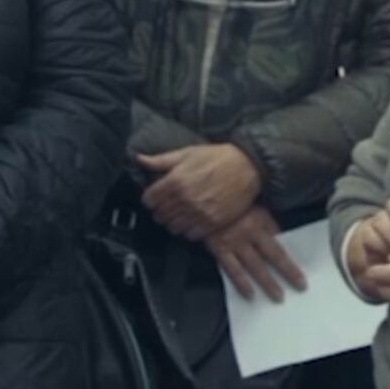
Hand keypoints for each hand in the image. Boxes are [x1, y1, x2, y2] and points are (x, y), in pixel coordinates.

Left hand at [137, 144, 262, 241]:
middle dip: (161, 211)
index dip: (150, 198)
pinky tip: (193, 220)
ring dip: (173, 222)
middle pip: (159, 215)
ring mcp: (199, 212)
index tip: (157, 196)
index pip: (148, 200)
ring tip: (181, 214)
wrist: (250, 166)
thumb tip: (138, 159)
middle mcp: (185, 199)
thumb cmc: (218, 157)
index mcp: (175, 181)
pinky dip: (189, 230)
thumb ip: (161, 160)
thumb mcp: (188, 153)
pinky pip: (190, 235)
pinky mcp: (213, 222)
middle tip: (169, 205)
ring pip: (173, 227)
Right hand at [207, 208, 306, 301]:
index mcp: (261, 223)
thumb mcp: (255, 210)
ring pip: (254, 266)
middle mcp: (250, 235)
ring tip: (278, 296)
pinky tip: (250, 294)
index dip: (292, 260)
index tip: (303, 274)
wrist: (204, 203)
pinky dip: (241, 283)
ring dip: (267, 282)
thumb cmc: (233, 206)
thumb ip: (268, 226)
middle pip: (273, 256)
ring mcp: (234, 243)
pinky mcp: (219, 250)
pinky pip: (232, 269)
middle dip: (288, 272)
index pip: (281, 245)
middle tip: (300, 288)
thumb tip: (280, 241)